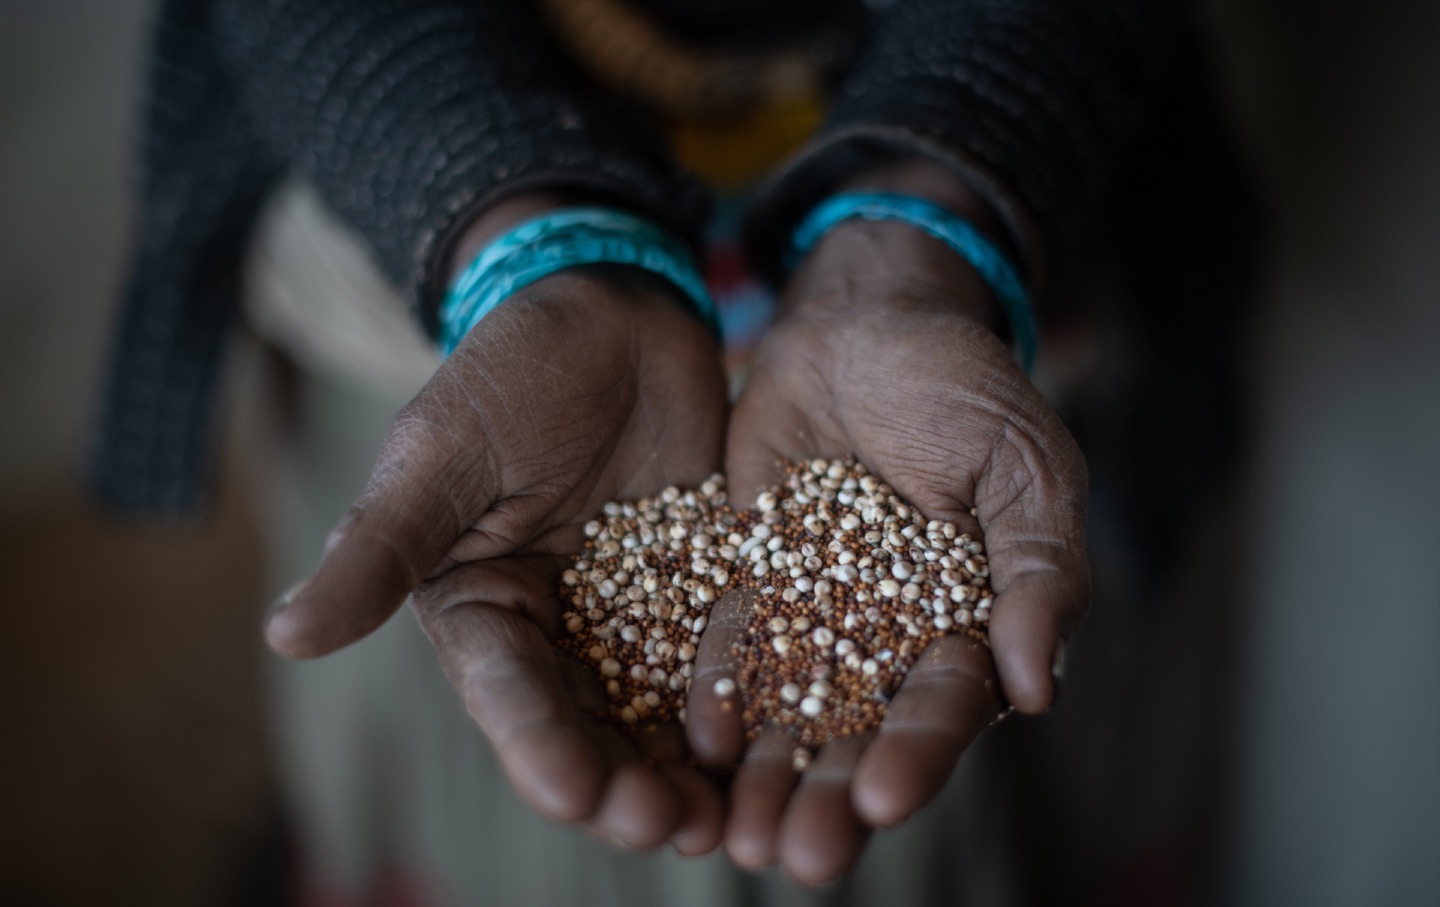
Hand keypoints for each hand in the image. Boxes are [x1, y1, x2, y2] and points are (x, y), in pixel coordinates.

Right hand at [265, 199, 730, 852]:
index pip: (508, 694)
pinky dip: (745, 706)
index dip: (542, 749)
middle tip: (674, 826)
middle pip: (591, 726)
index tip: (581, 796)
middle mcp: (558, 630)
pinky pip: (724, 657)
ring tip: (730, 818)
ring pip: (660, 713)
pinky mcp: (704, 589)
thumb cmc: (511, 367)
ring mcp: (638, 614)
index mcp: (483, 609)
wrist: (615, 310)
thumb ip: (379, 546)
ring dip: (690, 771)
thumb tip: (284, 637)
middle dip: (628, 785)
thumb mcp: (442, 451)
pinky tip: (780, 743)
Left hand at [688, 183, 1089, 883]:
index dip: (918, 753)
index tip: (884, 797)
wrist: (868, 322)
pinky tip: (696, 740)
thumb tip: (1040, 689)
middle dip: (829, 796)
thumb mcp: (1026, 466)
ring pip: (789, 709)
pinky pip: (730, 646)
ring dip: (766, 776)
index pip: (944, 704)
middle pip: (858, 731)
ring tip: (736, 838)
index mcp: (966, 621)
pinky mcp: (751, 579)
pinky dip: (716, 693)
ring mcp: (816, 611)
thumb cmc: (965, 388)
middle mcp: (888, 635)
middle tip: (796, 857)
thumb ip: (1040, 570)